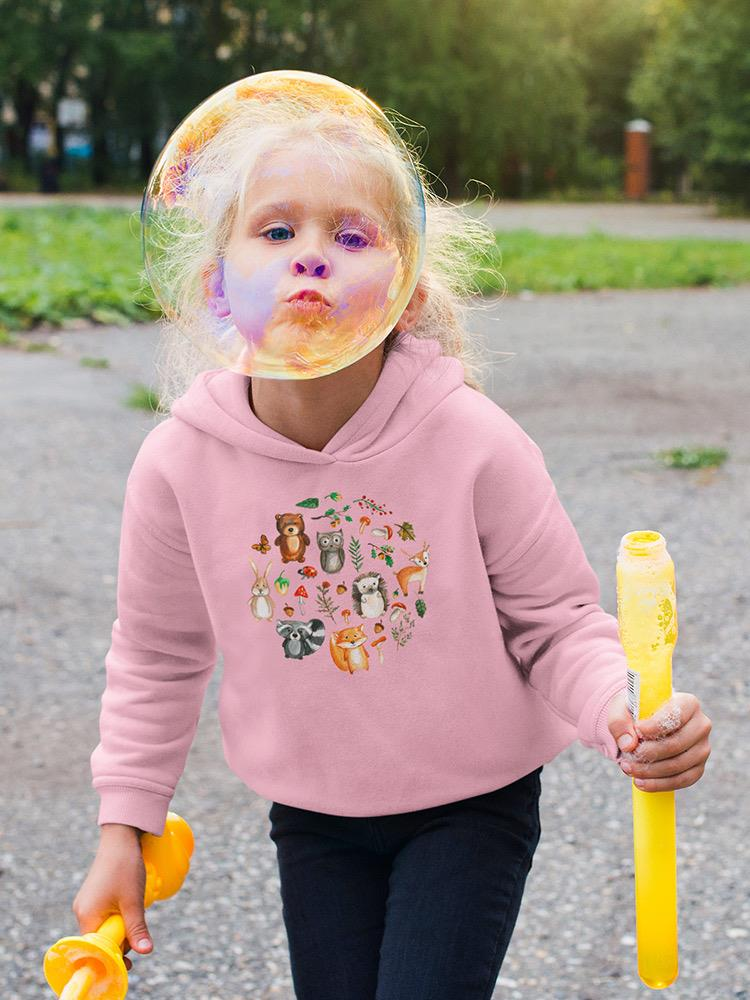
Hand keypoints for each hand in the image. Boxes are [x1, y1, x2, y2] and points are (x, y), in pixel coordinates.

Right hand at [72, 828, 153, 971]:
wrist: (121, 837)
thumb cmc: (125, 867)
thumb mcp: (133, 901)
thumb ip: (137, 929)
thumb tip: (145, 952)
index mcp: (87, 916)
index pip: (97, 948)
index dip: (114, 956)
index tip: (131, 961)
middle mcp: (82, 912)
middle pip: (101, 939)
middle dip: (120, 939)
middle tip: (138, 931)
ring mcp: (87, 903)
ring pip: (105, 926)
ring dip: (121, 925)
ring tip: (134, 909)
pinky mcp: (93, 896)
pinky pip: (105, 915)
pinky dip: (118, 915)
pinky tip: (128, 903)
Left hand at [607, 689, 711, 791]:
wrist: (645, 724)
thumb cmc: (636, 713)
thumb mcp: (622, 709)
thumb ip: (620, 722)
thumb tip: (628, 745)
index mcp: (688, 703)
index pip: (675, 716)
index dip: (655, 726)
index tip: (637, 730)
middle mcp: (701, 725)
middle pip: (676, 744)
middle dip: (648, 753)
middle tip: (626, 758)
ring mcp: (702, 748)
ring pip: (678, 765)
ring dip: (650, 771)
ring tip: (628, 769)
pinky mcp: (698, 767)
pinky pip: (682, 780)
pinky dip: (660, 784)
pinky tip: (640, 783)